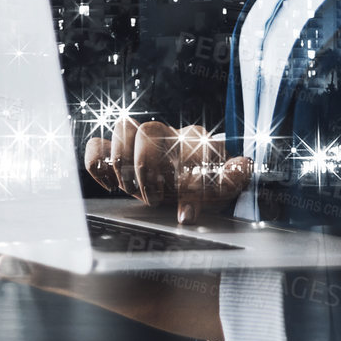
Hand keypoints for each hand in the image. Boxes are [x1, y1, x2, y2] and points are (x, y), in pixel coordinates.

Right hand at [84, 116, 251, 223]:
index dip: (189, 182)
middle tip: (154, 198)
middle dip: (147, 167)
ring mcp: (142, 141)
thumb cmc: (206, 184)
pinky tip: (109, 186)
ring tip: (133, 190)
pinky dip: (98, 164)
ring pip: (123, 128)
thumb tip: (242, 165)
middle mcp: (168, 135)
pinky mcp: (119, 153)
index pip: (191, 146)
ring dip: (124, 163)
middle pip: (149, 131)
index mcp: (197, 141)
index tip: (186, 213)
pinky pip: (97, 146)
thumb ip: (233, 178)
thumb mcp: (223, 187)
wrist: (190, 182)